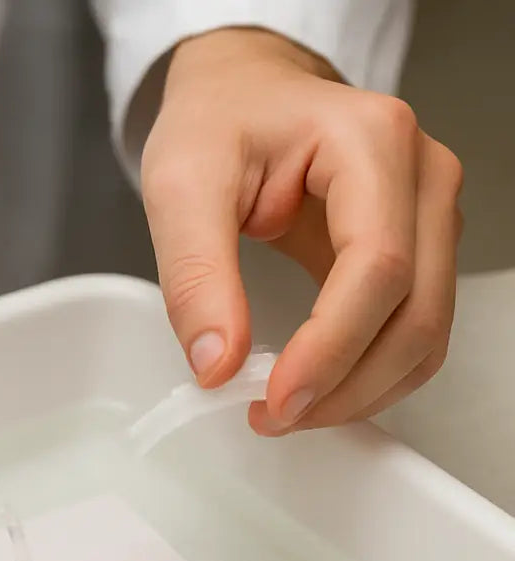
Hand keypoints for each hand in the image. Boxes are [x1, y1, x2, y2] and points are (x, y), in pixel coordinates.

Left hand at [141, 28, 462, 433]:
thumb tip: (217, 366)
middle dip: (345, 385)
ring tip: (287, 410)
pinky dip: (371, 375)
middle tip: (272, 417)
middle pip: (415, 312)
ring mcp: (427, 214)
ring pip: (426, 333)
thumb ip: (195, 276)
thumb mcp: (181, 186)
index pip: (376, 268)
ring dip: (363, 391)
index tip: (274, 402)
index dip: (329, 350)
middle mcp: (421, 177)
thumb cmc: (216, 122)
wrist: (242, 94)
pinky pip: (413, 330)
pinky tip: (317, 389)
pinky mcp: (416, 248)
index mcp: (371, 143)